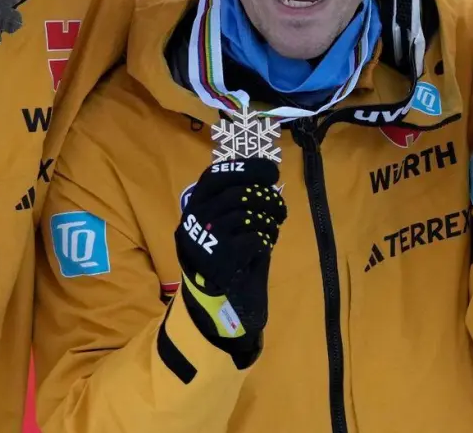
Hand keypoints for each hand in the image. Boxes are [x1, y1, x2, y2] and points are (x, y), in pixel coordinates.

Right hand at [174, 158, 286, 364]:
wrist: (217, 303)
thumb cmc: (226, 256)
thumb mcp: (226, 223)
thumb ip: (239, 200)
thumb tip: (267, 176)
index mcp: (192, 207)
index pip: (215, 176)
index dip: (245, 169)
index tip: (270, 171)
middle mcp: (192, 221)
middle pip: (237, 195)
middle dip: (266, 198)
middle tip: (280, 208)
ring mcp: (204, 241)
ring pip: (246, 216)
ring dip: (269, 220)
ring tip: (274, 228)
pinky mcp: (219, 262)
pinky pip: (253, 239)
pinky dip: (265, 239)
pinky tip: (265, 246)